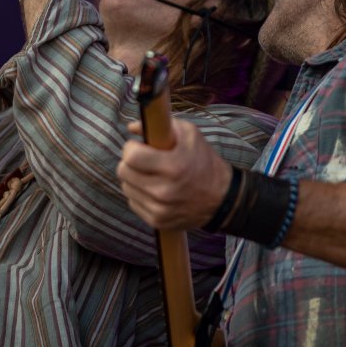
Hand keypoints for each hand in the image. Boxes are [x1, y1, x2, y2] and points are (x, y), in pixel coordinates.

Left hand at [117, 117, 233, 230]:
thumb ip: (161, 125)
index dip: (131, 147)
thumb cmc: (203, 161)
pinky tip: (153, 189)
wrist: (221, 198)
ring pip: (126, 187)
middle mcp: (164, 190)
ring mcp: (160, 209)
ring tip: (150, 174)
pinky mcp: (157, 221)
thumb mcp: (189, 134)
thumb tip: (131, 127)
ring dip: (133, 178)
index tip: (138, 146)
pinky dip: (139, 194)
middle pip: (123, 172)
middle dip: (129, 162)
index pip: (131, 156)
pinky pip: (133, 202)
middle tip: (142, 159)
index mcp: (173, 166)